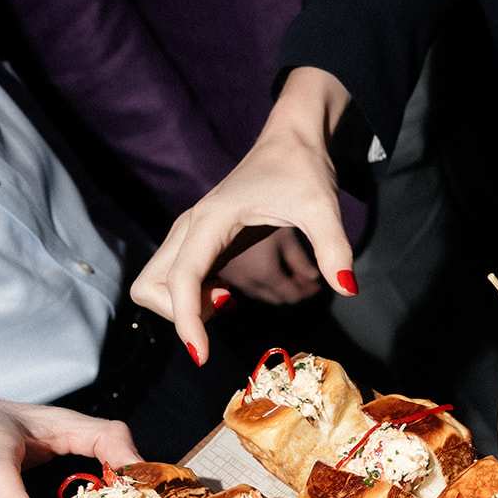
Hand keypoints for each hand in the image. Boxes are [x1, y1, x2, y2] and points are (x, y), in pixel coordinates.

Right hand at [130, 67, 356, 364]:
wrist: (290, 140)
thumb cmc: (302, 168)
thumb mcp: (323, 206)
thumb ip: (334, 248)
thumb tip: (347, 288)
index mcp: (210, 220)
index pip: (180, 280)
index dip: (186, 321)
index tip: (203, 356)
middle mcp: (190, 228)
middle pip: (150, 286)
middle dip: (178, 313)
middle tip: (227, 307)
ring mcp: (189, 234)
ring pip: (154, 284)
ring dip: (182, 306)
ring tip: (229, 298)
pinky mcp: (198, 240)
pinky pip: (174, 280)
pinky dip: (190, 298)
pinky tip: (227, 294)